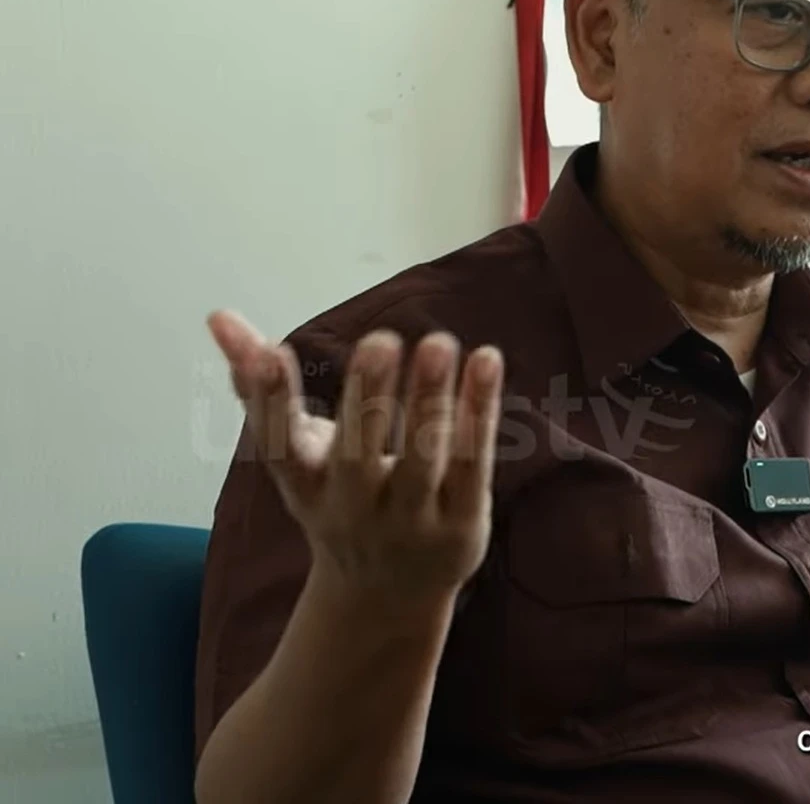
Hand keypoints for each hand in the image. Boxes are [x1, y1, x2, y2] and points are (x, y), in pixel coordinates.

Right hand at [208, 311, 504, 602]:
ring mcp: (410, 521)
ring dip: (430, 401)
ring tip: (439, 341)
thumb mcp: (294, 453)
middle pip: (356, 456)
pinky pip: (472, 465)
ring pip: (421, 461)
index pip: (279, 446)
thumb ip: (261, 386)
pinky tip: (487, 361)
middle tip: (380, 340)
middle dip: (366, 398)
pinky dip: (478, 414)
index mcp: (304, 486)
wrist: (385, 596)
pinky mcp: (461, 524)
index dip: (269, 402)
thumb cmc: (338, 501)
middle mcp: (353, 509)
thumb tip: (219, 316)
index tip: (268, 351)